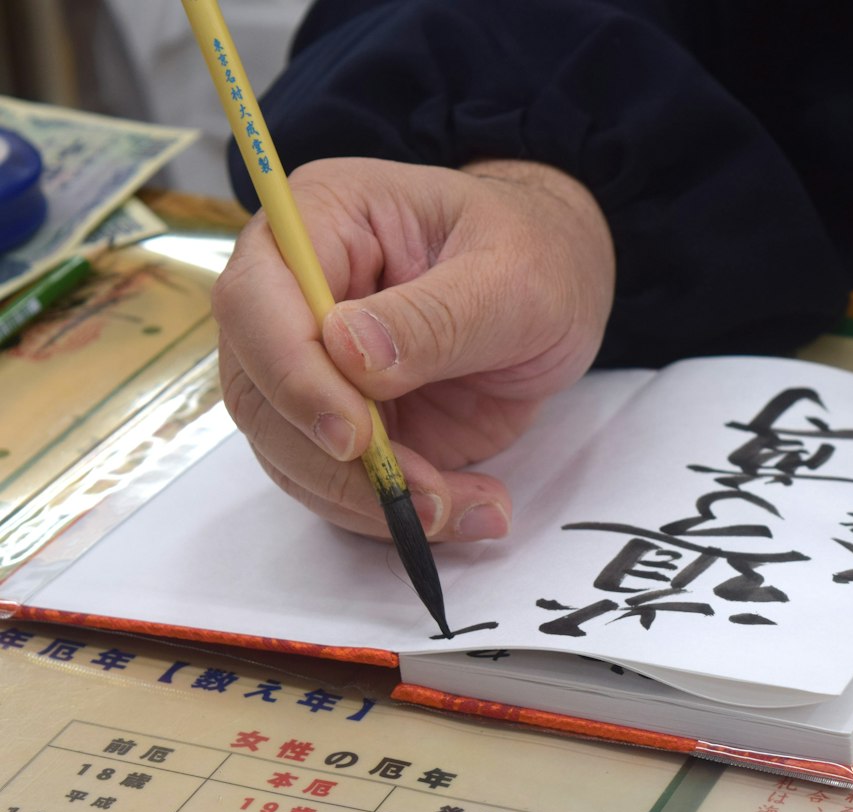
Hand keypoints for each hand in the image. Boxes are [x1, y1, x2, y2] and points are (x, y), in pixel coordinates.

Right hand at [213, 157, 614, 540]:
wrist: (560, 293)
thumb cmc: (536, 256)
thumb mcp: (510, 277)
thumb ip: (434, 316)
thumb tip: (347, 351)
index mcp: (323, 221)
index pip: (256, 299)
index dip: (291, 374)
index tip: (354, 434)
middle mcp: (296, 296)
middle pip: (258, 392)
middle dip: (335, 463)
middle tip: (425, 495)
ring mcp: (316, 368)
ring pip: (292, 454)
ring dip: (371, 501)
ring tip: (467, 508)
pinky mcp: (348, 426)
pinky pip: (341, 487)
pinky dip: (397, 513)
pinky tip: (469, 510)